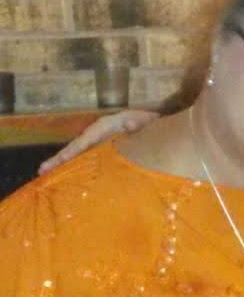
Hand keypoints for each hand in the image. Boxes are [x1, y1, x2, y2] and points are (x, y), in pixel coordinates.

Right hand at [38, 109, 158, 174]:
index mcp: (103, 127)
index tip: (63, 158)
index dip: (73, 149)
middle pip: (75, 147)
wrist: (148, 122)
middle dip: (60, 159)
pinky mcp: (100, 150)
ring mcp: (96, 142)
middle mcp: (95, 135)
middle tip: (43, 170)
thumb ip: (137, 123)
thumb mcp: (143, 119)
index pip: (85, 140)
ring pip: (77, 154)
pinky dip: (74, 166)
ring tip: (46, 174)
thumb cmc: (145, 121)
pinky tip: (66, 177)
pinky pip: (85, 159)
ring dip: (62, 164)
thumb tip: (129, 125)